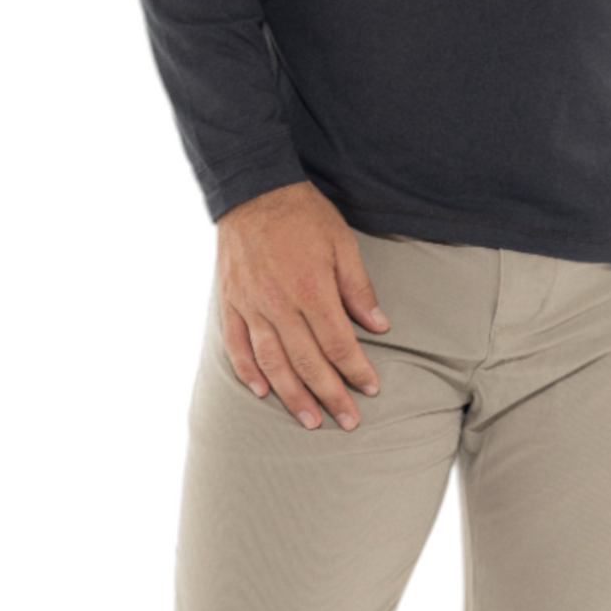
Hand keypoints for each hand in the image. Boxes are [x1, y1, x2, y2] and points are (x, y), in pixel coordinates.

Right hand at [215, 180, 389, 429]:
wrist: (252, 190)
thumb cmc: (303, 215)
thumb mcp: (342, 243)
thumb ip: (358, 289)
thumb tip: (379, 327)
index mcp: (311, 289)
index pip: (338, 344)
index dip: (356, 370)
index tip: (370, 389)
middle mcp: (279, 304)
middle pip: (307, 362)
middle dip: (330, 395)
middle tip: (347, 421)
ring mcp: (251, 305)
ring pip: (272, 362)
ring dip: (292, 396)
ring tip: (310, 420)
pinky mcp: (231, 302)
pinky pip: (236, 346)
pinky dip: (248, 372)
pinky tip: (262, 392)